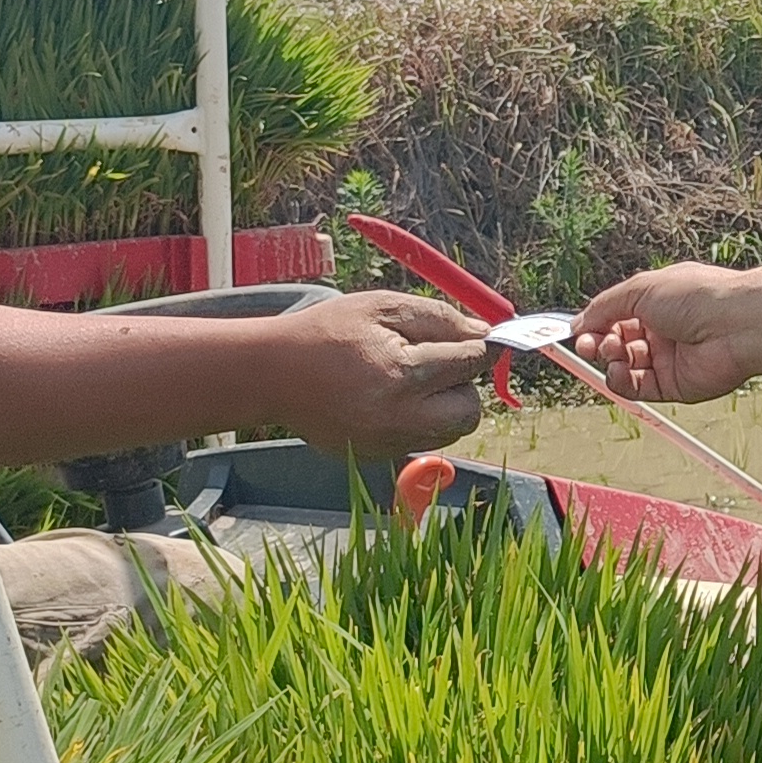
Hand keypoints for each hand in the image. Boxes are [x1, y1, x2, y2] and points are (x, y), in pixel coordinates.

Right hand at [262, 290, 492, 458]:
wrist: (273, 374)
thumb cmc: (328, 331)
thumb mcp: (383, 307)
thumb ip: (440, 318)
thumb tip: (486, 334)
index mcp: (402, 372)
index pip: (471, 362)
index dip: (484, 346)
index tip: (488, 339)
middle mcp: (399, 416)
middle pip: (471, 409)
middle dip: (465, 383)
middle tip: (439, 362)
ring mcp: (389, 442)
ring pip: (452, 430)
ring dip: (446, 404)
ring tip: (411, 380)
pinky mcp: (380, 455)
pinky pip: (425, 441)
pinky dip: (422, 420)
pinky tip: (392, 399)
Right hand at [573, 262, 761, 401]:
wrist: (737, 325)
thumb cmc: (697, 296)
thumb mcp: (641, 289)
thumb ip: (604, 306)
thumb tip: (576, 322)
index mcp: (657, 302)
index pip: (616, 316)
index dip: (595, 323)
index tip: (576, 329)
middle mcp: (662, 331)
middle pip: (616, 342)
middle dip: (597, 342)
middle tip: (588, 343)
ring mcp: (668, 359)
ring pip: (624, 366)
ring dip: (609, 360)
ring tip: (611, 350)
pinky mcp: (674, 385)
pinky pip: (637, 388)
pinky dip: (621, 381)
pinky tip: (620, 369)